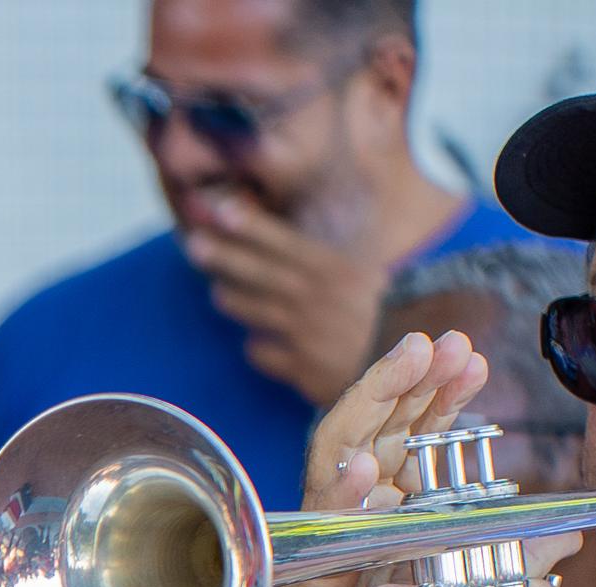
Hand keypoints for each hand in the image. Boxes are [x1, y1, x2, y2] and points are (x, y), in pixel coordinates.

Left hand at [180, 187, 387, 400]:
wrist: (402, 366)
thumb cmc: (374, 315)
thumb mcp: (360, 276)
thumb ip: (321, 257)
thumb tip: (285, 237)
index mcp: (337, 269)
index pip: (287, 242)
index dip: (252, 225)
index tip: (221, 209)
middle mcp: (321, 298)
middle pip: (263, 273)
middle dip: (225, 256)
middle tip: (193, 245)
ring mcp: (310, 334)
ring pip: (255, 311)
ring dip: (233, 299)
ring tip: (219, 292)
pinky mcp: (303, 368)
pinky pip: (262, 353)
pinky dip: (257, 347)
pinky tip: (258, 343)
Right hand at [274, 328, 497, 586]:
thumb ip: (510, 566)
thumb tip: (567, 540)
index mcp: (391, 513)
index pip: (412, 437)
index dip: (441, 395)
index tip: (475, 357)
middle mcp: (355, 516)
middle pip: (377, 428)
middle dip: (411, 379)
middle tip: (447, 341)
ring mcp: (328, 542)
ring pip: (340, 455)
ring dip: (372, 405)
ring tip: (405, 366)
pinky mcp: (307, 577)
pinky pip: (319, 529)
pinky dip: (340, 495)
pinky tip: (361, 469)